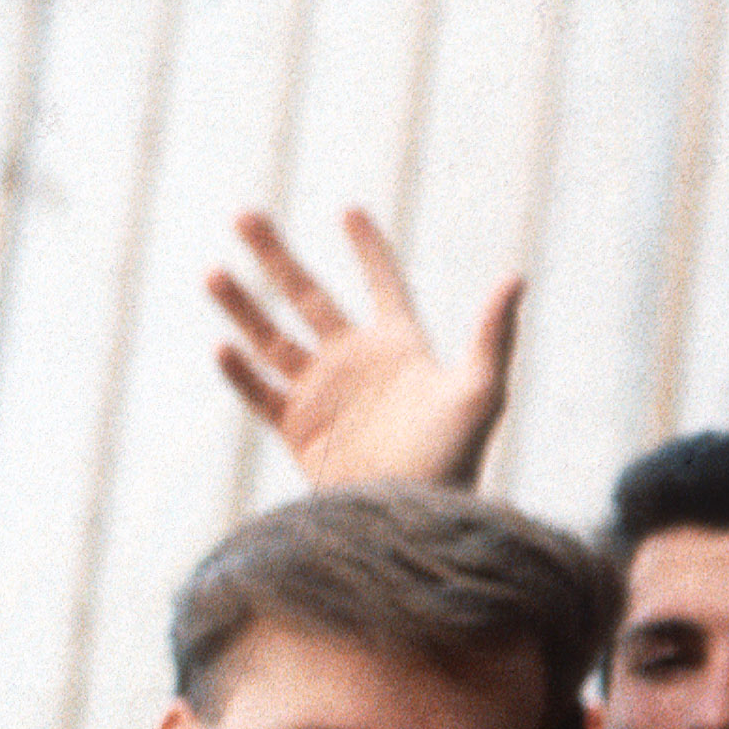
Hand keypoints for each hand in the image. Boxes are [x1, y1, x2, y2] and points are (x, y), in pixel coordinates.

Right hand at [207, 205, 517, 488]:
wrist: (416, 518)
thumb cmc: (458, 457)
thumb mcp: (481, 392)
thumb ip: (493, 335)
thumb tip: (515, 277)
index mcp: (399, 346)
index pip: (382, 284)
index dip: (368, 249)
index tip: (350, 210)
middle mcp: (356, 363)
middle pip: (308, 296)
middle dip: (275, 256)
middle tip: (243, 213)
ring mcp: (323, 395)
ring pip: (272, 338)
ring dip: (242, 306)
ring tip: (213, 271)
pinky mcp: (299, 431)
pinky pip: (261, 394)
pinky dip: (239, 373)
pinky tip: (223, 347)